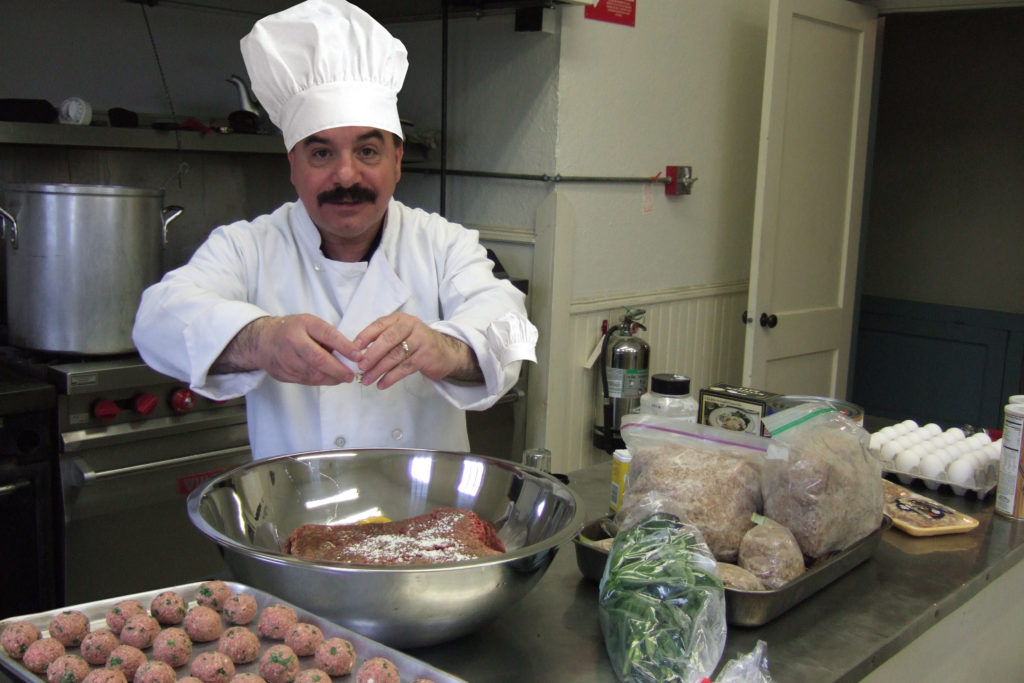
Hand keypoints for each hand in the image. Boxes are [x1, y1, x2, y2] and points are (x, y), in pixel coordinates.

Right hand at [212, 314, 361, 384]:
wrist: (262, 341)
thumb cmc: (292, 330)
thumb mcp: (310, 323)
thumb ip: (328, 335)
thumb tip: (351, 352)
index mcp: (302, 325)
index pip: (326, 334)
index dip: (344, 346)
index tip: (358, 355)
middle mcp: (292, 342)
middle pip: (318, 360)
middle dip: (339, 370)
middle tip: (352, 375)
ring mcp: (286, 360)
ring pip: (313, 374)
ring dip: (332, 378)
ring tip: (344, 377)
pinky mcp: (283, 375)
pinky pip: (306, 381)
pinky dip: (321, 381)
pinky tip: (329, 378)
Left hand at [353, 312, 482, 388]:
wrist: (445, 352)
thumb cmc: (416, 343)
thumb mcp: (401, 335)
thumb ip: (382, 339)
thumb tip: (357, 353)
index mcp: (401, 319)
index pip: (379, 325)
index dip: (365, 337)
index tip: (353, 350)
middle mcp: (411, 326)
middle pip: (388, 340)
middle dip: (372, 354)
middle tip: (360, 367)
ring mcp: (421, 341)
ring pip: (395, 356)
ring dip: (379, 369)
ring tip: (367, 380)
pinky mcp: (426, 356)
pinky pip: (405, 368)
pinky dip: (391, 377)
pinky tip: (382, 384)